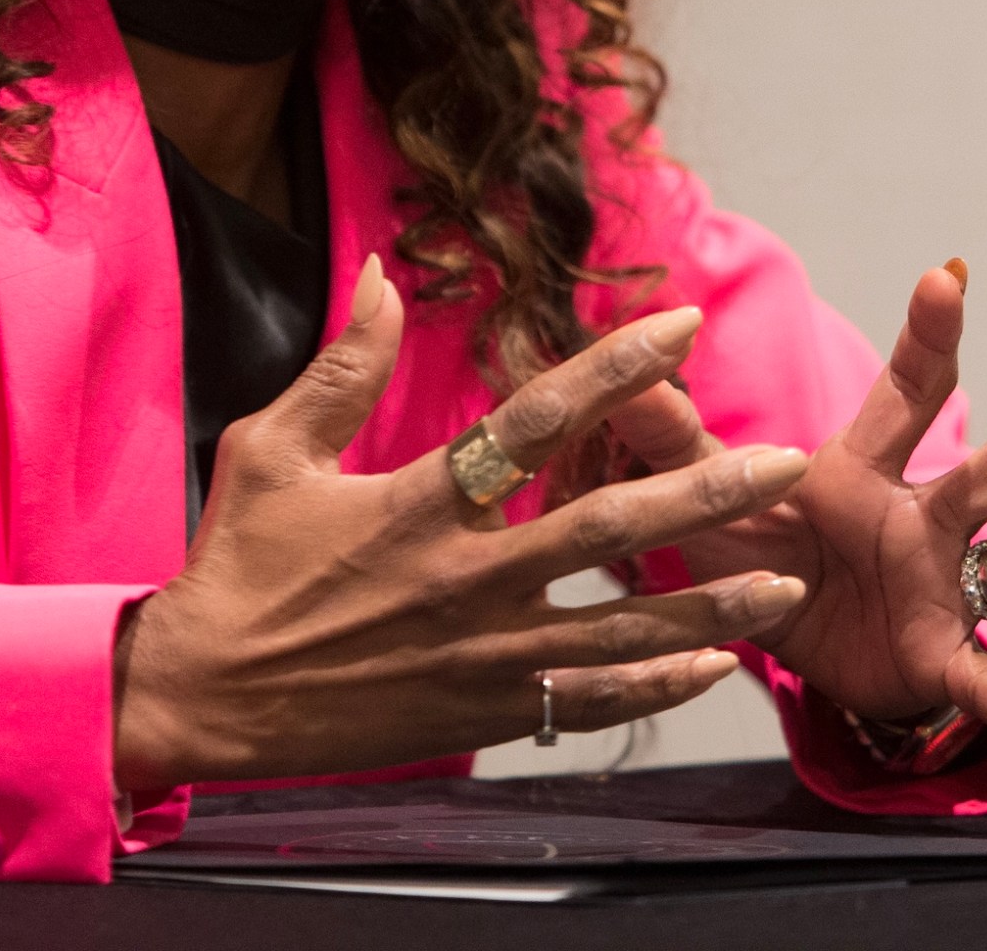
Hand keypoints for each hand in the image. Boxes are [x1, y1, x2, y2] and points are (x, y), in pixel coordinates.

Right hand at [112, 257, 813, 796]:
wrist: (199, 698)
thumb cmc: (237, 566)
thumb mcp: (272, 449)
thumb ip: (342, 365)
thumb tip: (378, 274)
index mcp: (420, 500)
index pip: (537, 419)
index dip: (615, 369)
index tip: (682, 324)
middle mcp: (464, 576)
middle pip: (610, 528)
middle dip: (707, 492)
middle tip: (787, 464)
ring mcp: (478, 653)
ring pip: (619, 625)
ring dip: (710, 604)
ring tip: (786, 579)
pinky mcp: (477, 712)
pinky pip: (583, 701)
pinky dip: (652, 684)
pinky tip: (713, 667)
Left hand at [605, 260, 986, 743]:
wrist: (791, 647)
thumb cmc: (762, 552)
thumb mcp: (714, 500)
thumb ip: (675, 439)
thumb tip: (631, 368)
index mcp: (864, 470)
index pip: (904, 393)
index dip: (927, 335)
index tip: (949, 274)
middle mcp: (920, 518)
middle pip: (984, 473)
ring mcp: (942, 587)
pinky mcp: (940, 658)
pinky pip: (984, 677)